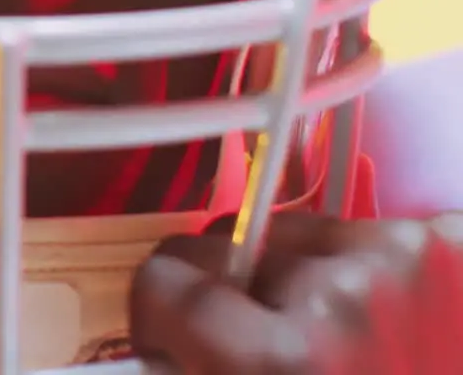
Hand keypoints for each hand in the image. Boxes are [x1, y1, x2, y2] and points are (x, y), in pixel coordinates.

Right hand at [130, 211, 462, 373]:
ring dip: (312, 279)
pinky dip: (378, 274)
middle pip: (233, 246)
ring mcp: (410, 259)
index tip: (175, 335)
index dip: (163, 312)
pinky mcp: (454, 242)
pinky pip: (376, 236)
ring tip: (355, 342)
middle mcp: (343, 293)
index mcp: (281, 357)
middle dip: (242, 294)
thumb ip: (203, 372)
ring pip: (305, 235)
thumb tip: (162, 346)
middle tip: (279, 350)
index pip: (165, 277)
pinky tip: (406, 325)